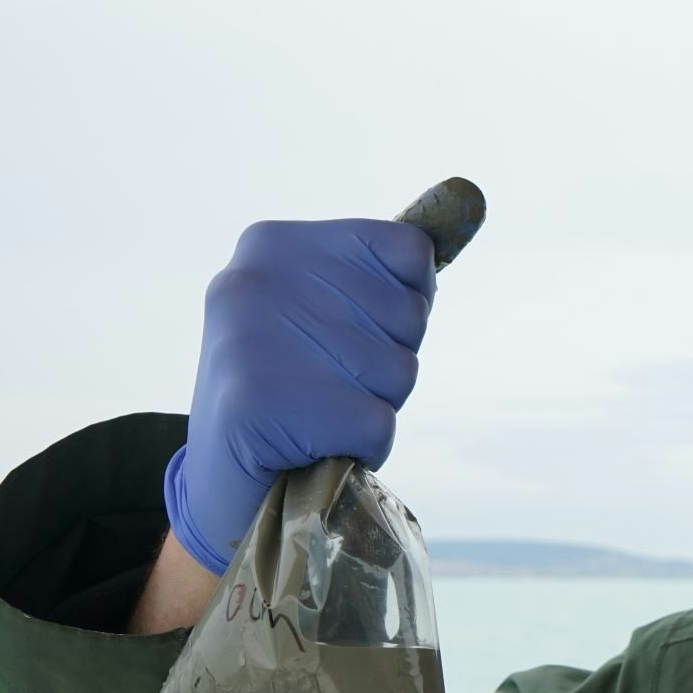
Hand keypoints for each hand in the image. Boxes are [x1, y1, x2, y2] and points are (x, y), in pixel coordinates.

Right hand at [164, 218, 436, 574]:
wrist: (224, 491)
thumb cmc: (295, 395)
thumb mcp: (329, 312)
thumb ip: (387, 270)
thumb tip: (469, 200)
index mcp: (272, 243)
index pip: (410, 252)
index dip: (404, 308)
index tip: (356, 337)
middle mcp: (256, 277)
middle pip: (410, 316)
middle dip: (386, 367)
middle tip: (327, 389)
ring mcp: (251, 339)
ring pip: (399, 371)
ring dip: (372, 410)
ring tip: (319, 419)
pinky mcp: (258, 404)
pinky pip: (377, 423)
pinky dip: (362, 449)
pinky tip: (315, 449)